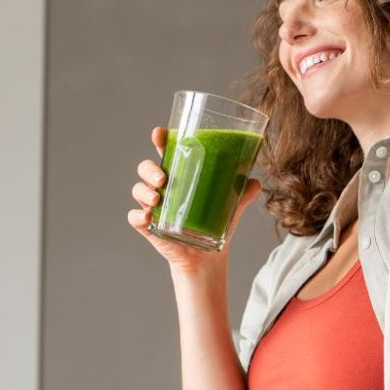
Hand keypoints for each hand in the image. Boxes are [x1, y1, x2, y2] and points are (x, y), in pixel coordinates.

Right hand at [127, 126, 261, 275]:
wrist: (208, 256)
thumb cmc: (215, 223)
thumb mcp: (230, 206)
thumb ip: (242, 193)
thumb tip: (255, 182)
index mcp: (180, 175)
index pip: (166, 153)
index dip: (160, 140)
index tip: (159, 133)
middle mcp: (162, 187)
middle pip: (146, 168)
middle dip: (150, 169)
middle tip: (163, 178)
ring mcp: (153, 206)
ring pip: (138, 190)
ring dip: (144, 191)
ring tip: (157, 198)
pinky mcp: (149, 227)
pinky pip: (134, 218)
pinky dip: (137, 217)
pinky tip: (147, 218)